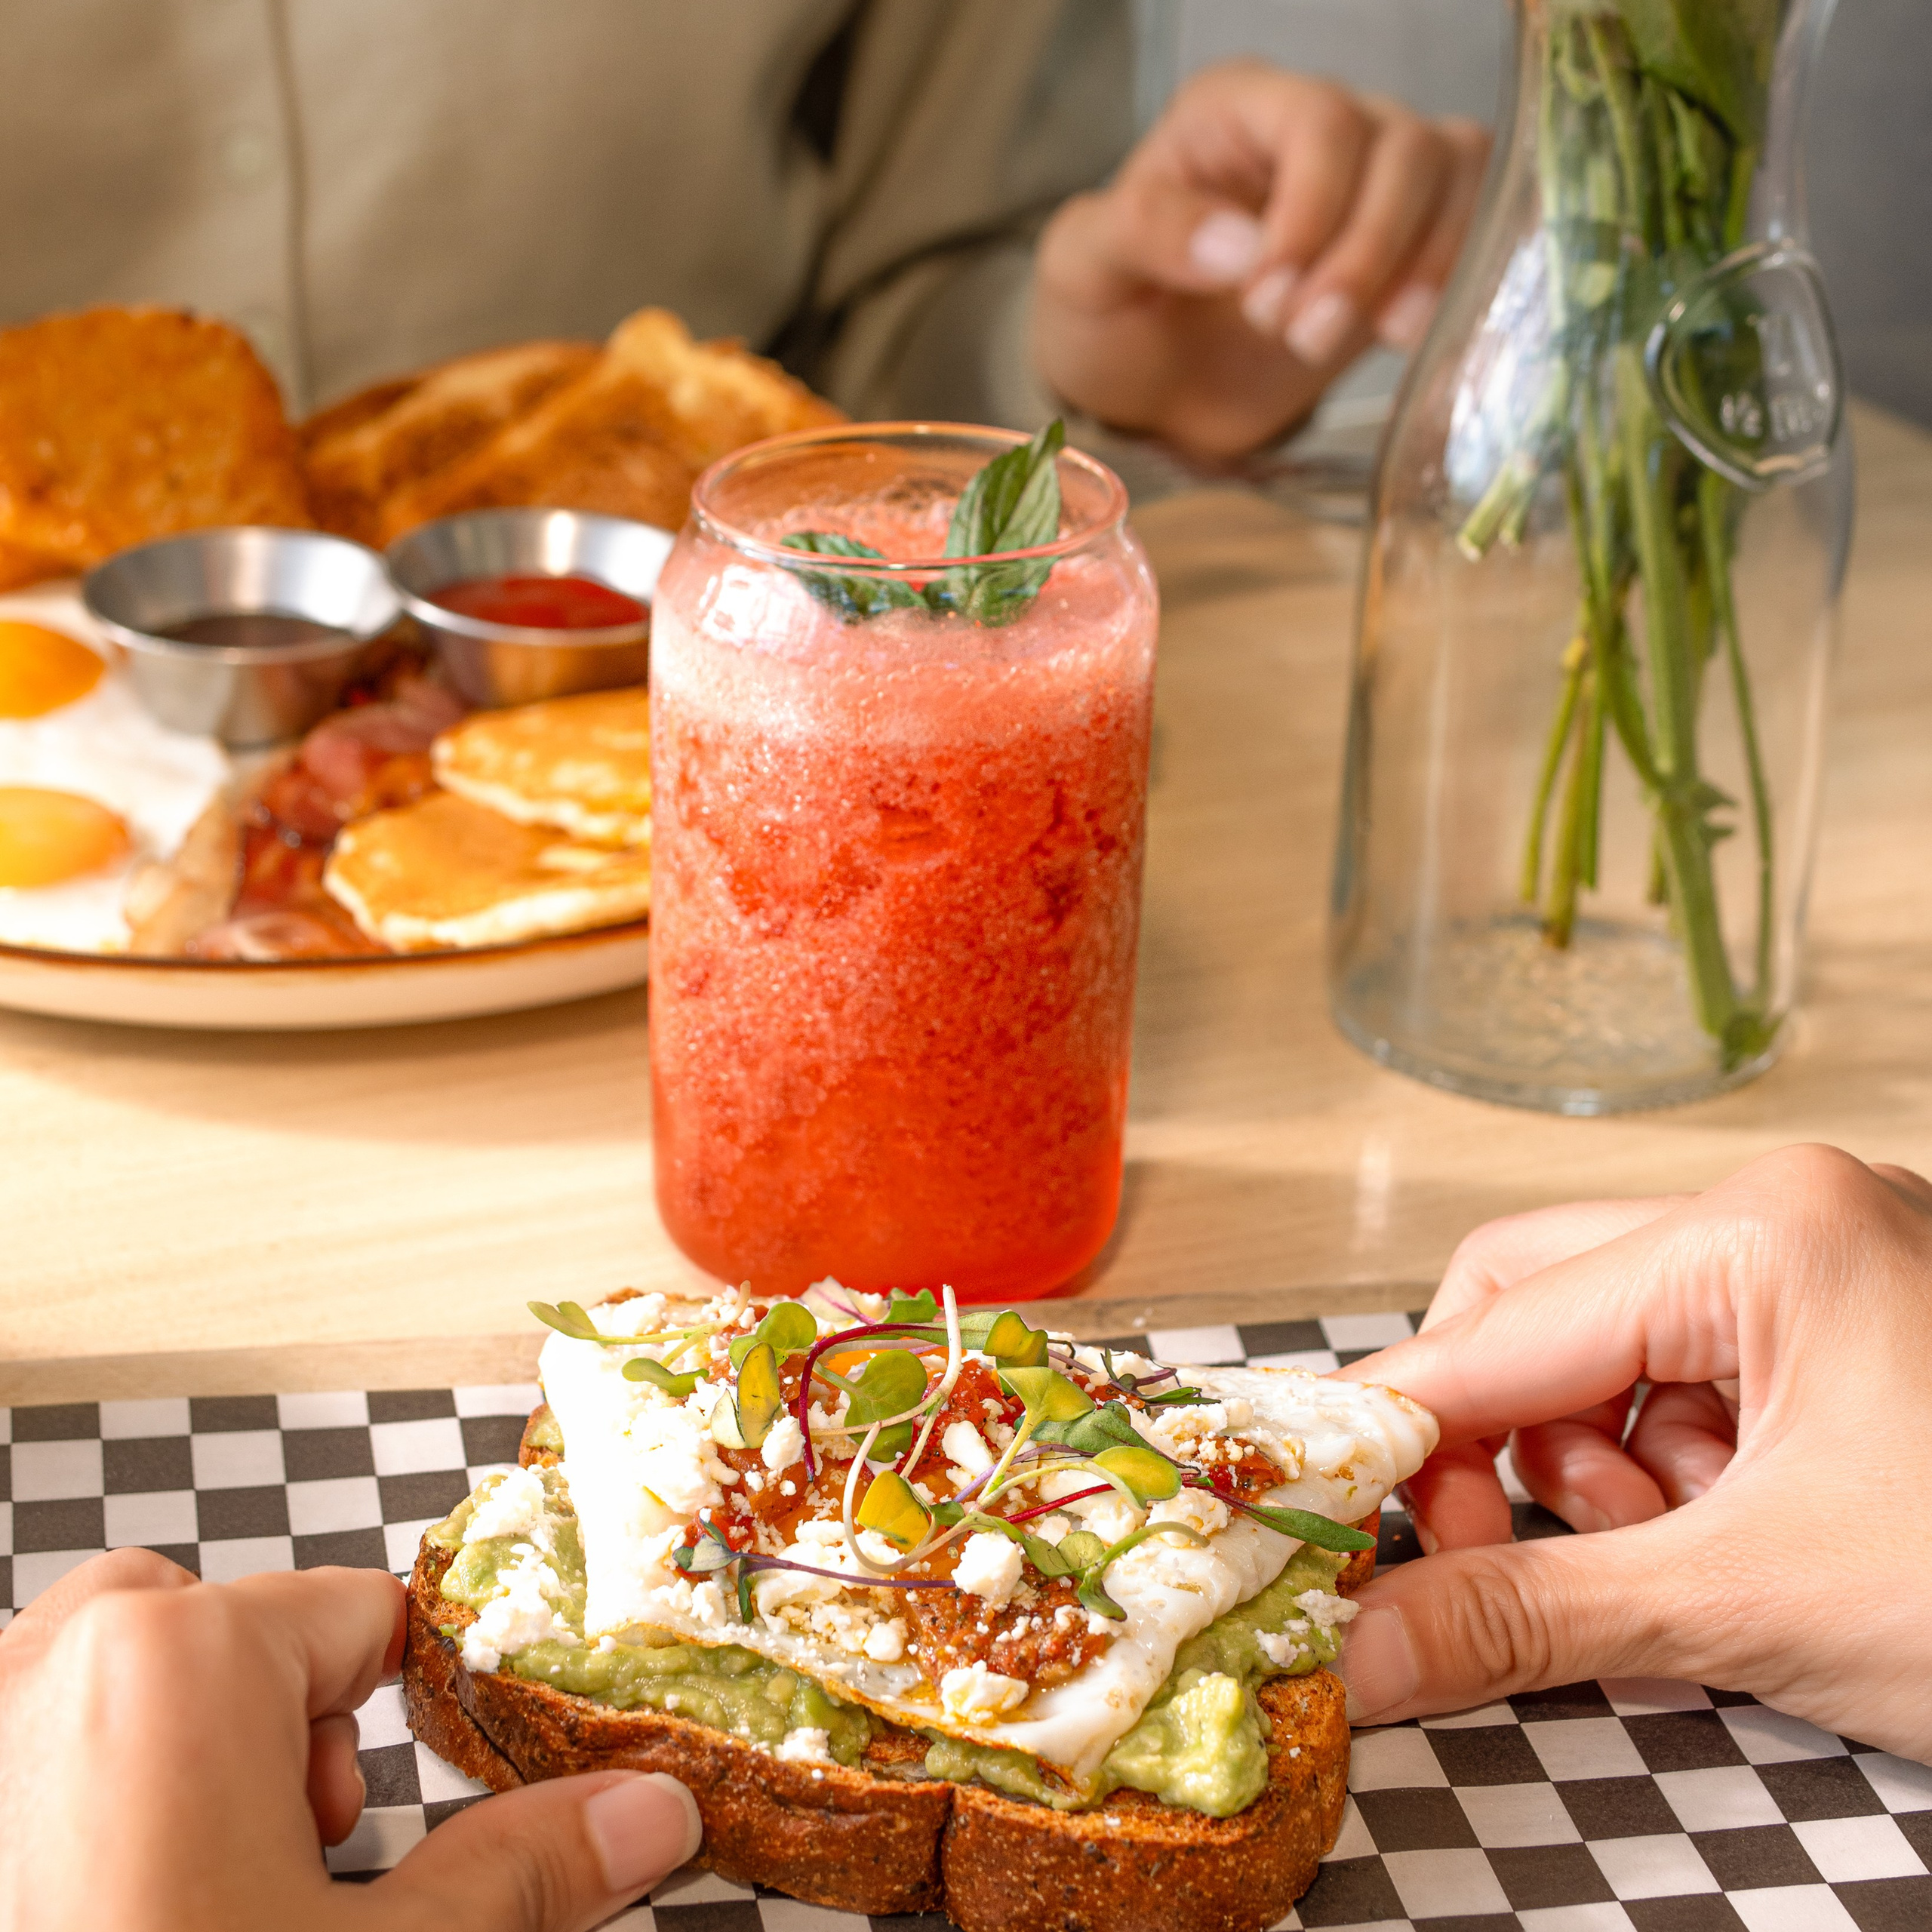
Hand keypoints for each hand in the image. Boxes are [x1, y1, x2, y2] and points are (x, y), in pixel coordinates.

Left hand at [0, 1550, 700, 1930]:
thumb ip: (524, 1871)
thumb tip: (646, 1813)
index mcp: (174, 1661)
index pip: (363, 1613)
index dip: (418, 1707)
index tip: (423, 1786)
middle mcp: (49, 1673)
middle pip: (227, 1630)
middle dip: (282, 1730)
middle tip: (300, 1857)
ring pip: (121, 1684)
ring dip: (185, 1764)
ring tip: (212, 1896)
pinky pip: (36, 1752)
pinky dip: (91, 1805)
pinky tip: (131, 1909)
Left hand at [1032, 61, 1490, 459]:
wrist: (1149, 395)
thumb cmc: (1112, 318)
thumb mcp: (1082, 269)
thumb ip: (1144, 233)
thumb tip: (1240, 246)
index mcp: (1232, 111)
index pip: (1320, 121)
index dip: (1313, 211)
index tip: (1266, 301)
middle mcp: (1315, 126)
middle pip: (1402, 147)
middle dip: (1361, 254)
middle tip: (1300, 337)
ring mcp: (1371, 179)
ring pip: (1450, 175)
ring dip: (1414, 268)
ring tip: (1333, 341)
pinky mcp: (1407, 242)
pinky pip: (1472, 222)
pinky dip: (1450, 277)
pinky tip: (1399, 334)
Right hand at [1335, 1144, 1931, 1760]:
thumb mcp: (1756, 1607)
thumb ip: (1531, 1620)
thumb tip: (1359, 1653)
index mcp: (1766, 1231)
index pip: (1503, 1323)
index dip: (1398, 1430)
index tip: (1311, 1510)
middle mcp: (1785, 1215)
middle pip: (1538, 1304)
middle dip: (1502, 1447)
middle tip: (1499, 1559)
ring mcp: (1819, 1267)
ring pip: (1602, 1346)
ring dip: (1586, 1469)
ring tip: (1662, 1559)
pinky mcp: (1840, 1330)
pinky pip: (1678, 1380)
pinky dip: (1658, 1472)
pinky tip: (1715, 1539)